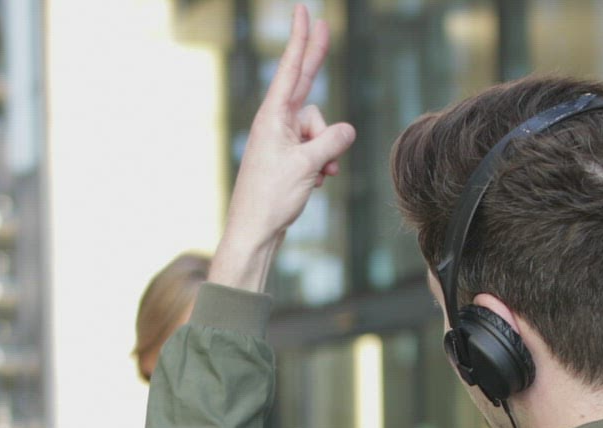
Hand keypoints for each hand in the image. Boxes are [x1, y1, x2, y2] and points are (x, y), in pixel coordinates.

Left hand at [209, 4, 355, 291]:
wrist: (255, 231)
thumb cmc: (273, 198)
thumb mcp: (308, 166)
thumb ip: (332, 141)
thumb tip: (347, 130)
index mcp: (273, 117)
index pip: (291, 69)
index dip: (301, 40)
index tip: (303, 11)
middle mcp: (276, 123)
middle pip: (304, 82)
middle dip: (315, 57)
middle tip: (322, 23)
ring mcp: (282, 139)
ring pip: (320, 128)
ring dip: (326, 150)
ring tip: (315, 175)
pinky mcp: (289, 157)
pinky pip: (317, 148)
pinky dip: (323, 163)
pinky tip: (315, 183)